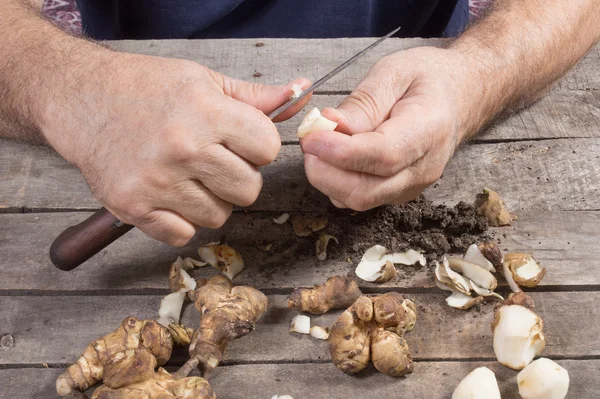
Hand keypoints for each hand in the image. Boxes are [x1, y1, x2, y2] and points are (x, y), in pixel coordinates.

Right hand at [43, 52, 310, 245]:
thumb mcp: (204, 81)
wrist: (84, 99)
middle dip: (239, 177)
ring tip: (188, 176)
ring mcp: (157, 182)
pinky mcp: (134, 208)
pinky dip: (182, 220)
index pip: (268, 149)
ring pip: (219, 216)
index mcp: (206, 112)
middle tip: (215, 161)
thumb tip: (300, 95)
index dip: (258, 146)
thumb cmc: (147, 89)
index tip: (241, 141)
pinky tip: (169, 195)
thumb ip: (255, 97)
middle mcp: (182, 148)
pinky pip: (184, 234)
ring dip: (211, 201)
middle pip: (249, 190)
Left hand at [300, 46, 477, 210]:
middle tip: (308, 142)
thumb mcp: (395, 72)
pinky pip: (359, 198)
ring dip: (328, 178)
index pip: (382, 156)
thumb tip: (329, 126)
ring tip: (321, 145)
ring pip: (358, 200)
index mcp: (429, 130)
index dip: (341, 152)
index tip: (311, 139)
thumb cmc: (428, 79)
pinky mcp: (397, 193)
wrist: (459, 98)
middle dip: (326, 173)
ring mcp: (411, 186)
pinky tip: (334, 157)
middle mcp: (423, 168)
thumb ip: (363, 102)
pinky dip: (337, 183)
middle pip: (366, 191)